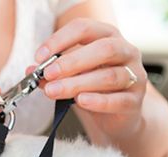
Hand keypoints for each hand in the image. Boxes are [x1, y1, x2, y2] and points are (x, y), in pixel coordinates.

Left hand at [32, 18, 148, 134]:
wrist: (114, 116)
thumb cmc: (92, 88)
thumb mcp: (70, 76)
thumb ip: (53, 72)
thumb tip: (32, 71)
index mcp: (107, 36)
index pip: (85, 28)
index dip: (60, 40)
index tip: (39, 56)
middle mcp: (126, 51)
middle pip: (104, 49)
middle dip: (71, 62)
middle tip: (48, 74)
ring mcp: (135, 76)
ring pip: (110, 76)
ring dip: (77, 83)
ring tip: (54, 91)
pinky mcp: (135, 101)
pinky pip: (118, 99)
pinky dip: (98, 101)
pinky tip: (80, 101)